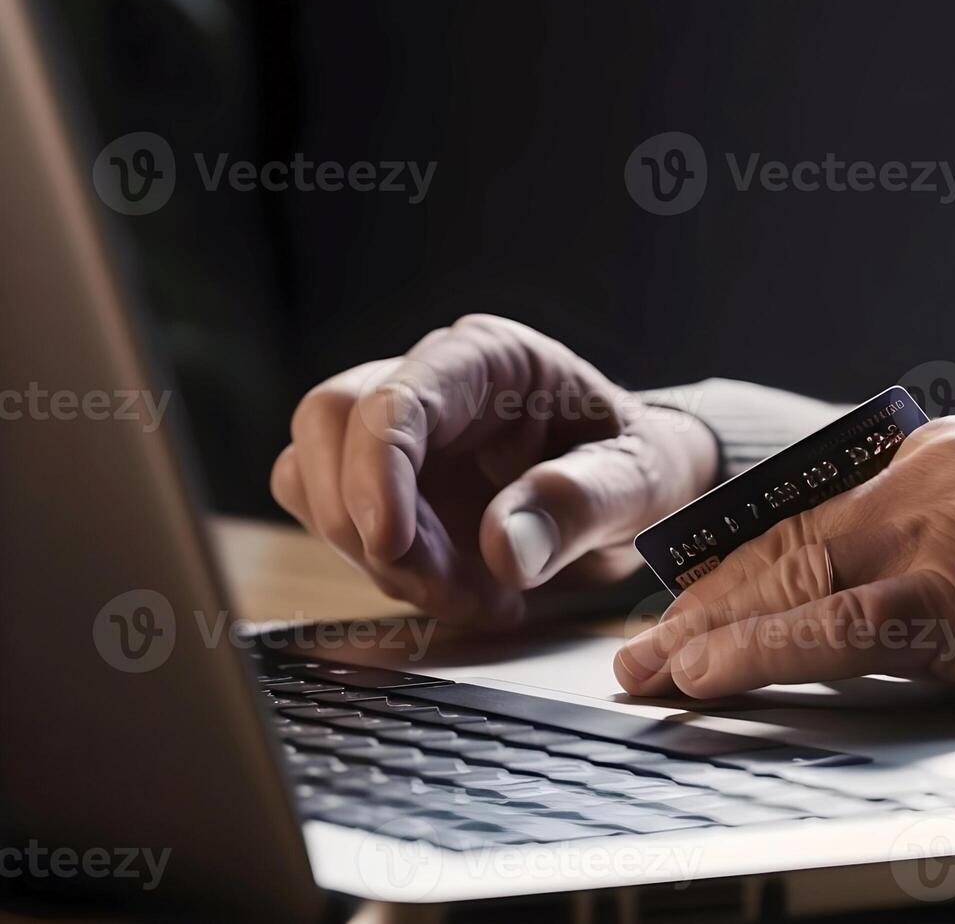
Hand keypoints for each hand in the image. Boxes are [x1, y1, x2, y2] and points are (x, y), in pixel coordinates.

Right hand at [270, 315, 717, 627]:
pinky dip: (385, 573)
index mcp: (488, 359)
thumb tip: (506, 548)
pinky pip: (332, 523)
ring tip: (479, 595)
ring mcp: (395, 434)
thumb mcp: (641, 483)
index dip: (377, 469)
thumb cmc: (641, 467)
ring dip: (378, 558)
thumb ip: (581, 505)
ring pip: (312, 478)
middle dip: (368, 523)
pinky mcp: (381, 485)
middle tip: (451, 590)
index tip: (392, 544)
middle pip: (327, 424)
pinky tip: (460, 592)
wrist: (637, 494)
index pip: (395, 396)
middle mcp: (428, 382)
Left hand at [615, 417, 954, 739]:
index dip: (727, 567)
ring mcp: (953, 523)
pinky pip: (843, 625)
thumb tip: (812, 604)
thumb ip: (910, 554)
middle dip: (700, 604)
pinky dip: (765, 652)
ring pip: (797, 578)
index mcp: (930, 455)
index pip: (800, 513)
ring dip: (710, 631)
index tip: (675, 607)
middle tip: (636, 652)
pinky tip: (707, 674)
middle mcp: (932, 471)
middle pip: (784, 542)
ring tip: (650, 673)